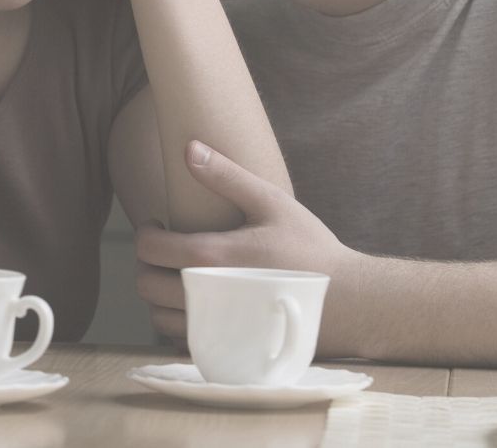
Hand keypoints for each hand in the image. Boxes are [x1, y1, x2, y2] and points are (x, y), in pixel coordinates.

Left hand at [134, 141, 358, 342]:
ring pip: (159, 318)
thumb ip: (227, 175)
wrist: (350, 302)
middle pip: (146, 285)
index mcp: (211, 258)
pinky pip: (184, 341)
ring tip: (180, 276)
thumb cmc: (311, 249)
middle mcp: (205, 297)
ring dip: (160, 297)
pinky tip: (199, 305)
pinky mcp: (229, 349)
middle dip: (147, 265)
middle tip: (166, 251)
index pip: (149, 249)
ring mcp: (216, 329)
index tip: (158, 225)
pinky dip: (181, 324)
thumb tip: (188, 148)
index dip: (146, 233)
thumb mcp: (272, 202)